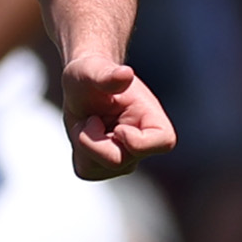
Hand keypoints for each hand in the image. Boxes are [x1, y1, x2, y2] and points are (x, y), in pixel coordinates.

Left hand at [62, 54, 175, 179]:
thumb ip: (106, 75)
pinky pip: (86, 171)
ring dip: (84, 143)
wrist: (80, 86)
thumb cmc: (90, 73)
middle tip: (90, 117)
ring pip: (99, 168)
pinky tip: (85, 134)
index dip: (136, 140)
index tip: (117, 125)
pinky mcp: (103, 168)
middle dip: (93, 140)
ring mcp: (125, 160)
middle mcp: (144, 145)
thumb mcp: (91, 70)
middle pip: (118, 161)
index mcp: (154, 119)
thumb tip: (125, 74)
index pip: (163, 143)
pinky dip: (78, 152)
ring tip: (89, 122)